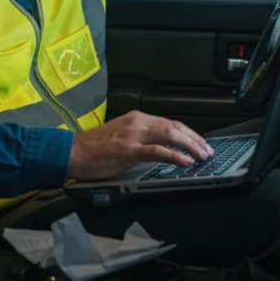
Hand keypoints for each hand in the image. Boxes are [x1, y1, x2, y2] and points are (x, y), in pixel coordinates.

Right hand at [67, 110, 215, 180]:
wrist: (72, 152)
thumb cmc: (93, 148)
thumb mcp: (121, 136)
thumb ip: (141, 138)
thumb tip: (163, 148)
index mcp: (136, 118)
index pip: (170, 122)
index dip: (189, 133)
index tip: (200, 143)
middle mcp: (137, 122)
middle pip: (175, 127)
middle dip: (195, 139)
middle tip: (208, 151)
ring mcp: (133, 135)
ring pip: (170, 135)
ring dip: (190, 146)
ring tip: (202, 156)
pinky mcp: (128, 150)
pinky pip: (158, 151)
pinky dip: (175, 156)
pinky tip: (185, 162)